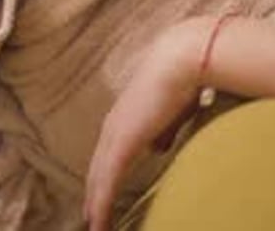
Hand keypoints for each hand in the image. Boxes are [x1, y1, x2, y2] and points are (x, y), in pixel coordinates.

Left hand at [84, 23, 204, 230]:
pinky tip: (99, 222)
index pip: (109, 151)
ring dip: (95, 203)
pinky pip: (108, 181)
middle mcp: (114, 123)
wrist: (180, 60)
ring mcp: (116, 133)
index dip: (103, 173)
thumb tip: (158, 149)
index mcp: (126, 115)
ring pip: (99, 177)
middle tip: (91, 217)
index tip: (101, 192)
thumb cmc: (182, 80)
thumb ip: (163, 131)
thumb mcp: (172, 112)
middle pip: (98, 166)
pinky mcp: (122, 143)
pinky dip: (102, 204)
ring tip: (94, 226)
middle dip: (94, 192)